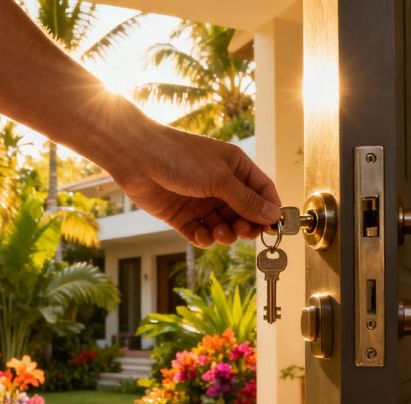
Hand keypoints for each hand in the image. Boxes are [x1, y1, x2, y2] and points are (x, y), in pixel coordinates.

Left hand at [107, 126, 281, 246]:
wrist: (137, 157)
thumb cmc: (181, 158)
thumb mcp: (220, 178)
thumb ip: (246, 200)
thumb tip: (273, 215)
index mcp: (234, 167)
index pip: (262, 190)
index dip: (269, 209)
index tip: (273, 227)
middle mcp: (220, 184)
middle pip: (244, 213)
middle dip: (246, 225)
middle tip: (244, 232)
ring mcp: (200, 201)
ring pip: (223, 226)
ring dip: (225, 233)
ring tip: (219, 232)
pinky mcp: (181, 215)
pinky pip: (200, 233)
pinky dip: (203, 238)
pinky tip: (200, 235)